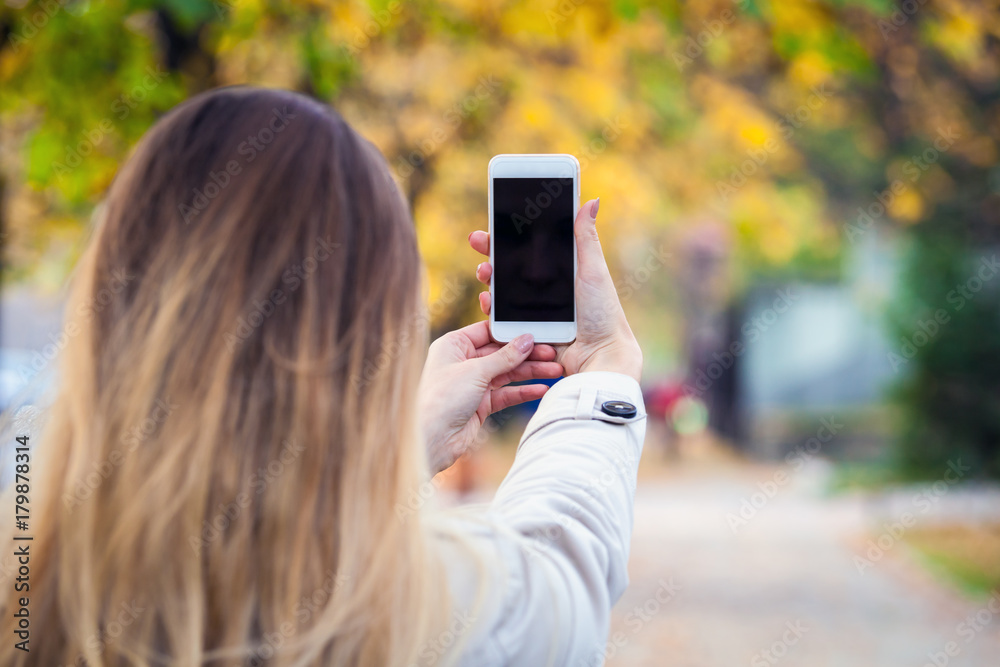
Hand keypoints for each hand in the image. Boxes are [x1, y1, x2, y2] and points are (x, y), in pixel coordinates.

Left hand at [418, 321, 562, 474]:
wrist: (431, 439)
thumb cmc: (442, 398)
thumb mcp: (476, 371)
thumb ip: (504, 356)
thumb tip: (526, 340)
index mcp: (454, 345)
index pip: (488, 331)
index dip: (513, 332)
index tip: (537, 333)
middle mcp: (463, 362)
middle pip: (501, 353)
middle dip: (527, 354)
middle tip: (552, 354)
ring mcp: (472, 383)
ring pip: (507, 373)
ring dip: (530, 372)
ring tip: (555, 370)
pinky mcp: (480, 404)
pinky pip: (506, 394)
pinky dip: (523, 391)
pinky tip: (542, 389)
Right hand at [470, 197, 642, 381]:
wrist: (599, 355)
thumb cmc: (603, 312)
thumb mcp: (593, 270)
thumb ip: (586, 237)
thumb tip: (591, 201)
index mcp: (560, 271)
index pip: (529, 248)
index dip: (509, 235)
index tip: (492, 222)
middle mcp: (544, 289)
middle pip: (510, 267)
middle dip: (491, 253)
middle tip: (479, 242)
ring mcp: (534, 311)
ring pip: (502, 291)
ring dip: (488, 279)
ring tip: (485, 272)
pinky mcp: (526, 331)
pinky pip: (503, 319)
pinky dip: (491, 309)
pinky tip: (487, 301)